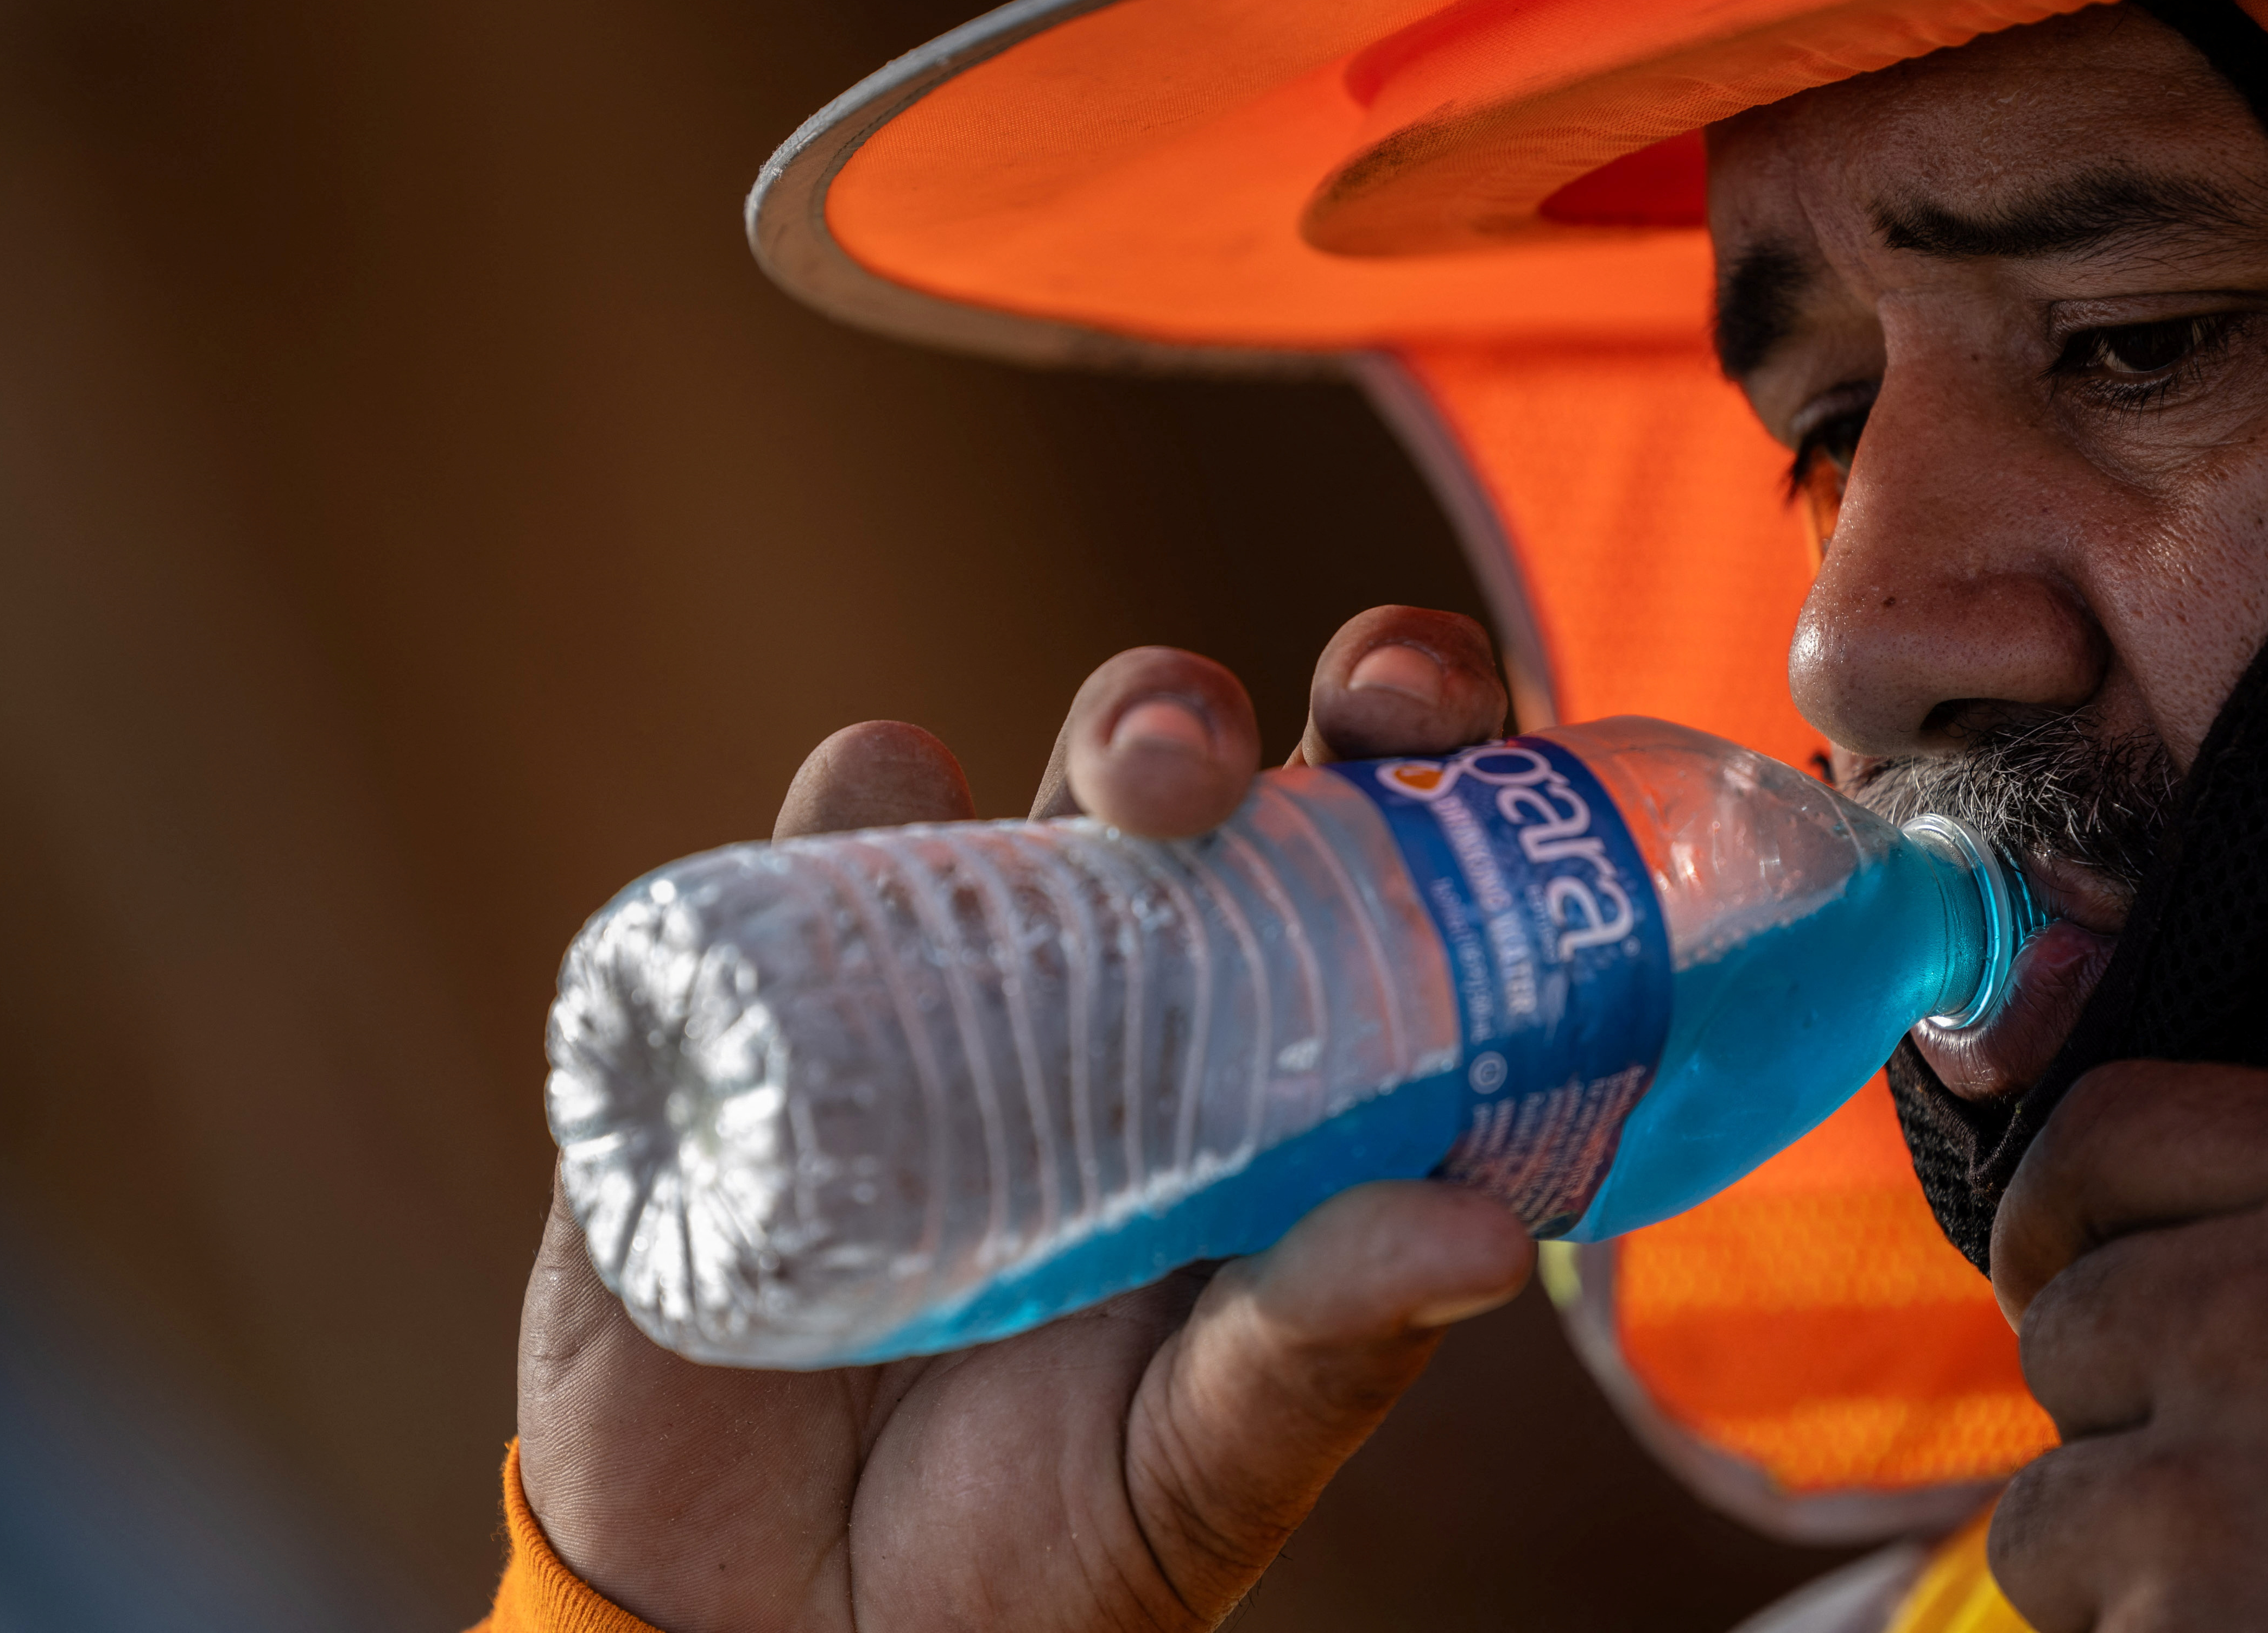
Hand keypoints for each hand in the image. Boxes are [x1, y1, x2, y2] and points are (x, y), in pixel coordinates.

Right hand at [516, 606, 1528, 1632]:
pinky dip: (856, 808)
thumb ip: (1322, 1352)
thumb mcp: (1200, 1465)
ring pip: (1021, 785)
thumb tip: (1492, 1234)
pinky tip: (883, 830)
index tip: (1442, 727)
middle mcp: (1111, 1005)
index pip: (1359, 872)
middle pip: (1188, 785)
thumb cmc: (1030, 1559)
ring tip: (1137, 793)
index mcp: (1256, 1089)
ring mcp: (942, 995)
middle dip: (1228, 718)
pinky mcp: (775, 1013)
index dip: (1415, 761)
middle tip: (1234, 772)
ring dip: (1094, 728)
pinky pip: (817, 854)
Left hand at [1987, 1060, 2267, 1630]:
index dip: (2062, 1211)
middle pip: (2068, 1330)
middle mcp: (2264, 1313)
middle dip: (2130, 1418)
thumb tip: (2128, 1242)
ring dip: (2133, 1566)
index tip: (2065, 1272)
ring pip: (2049, 1511)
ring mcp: (2205, 1490)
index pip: (2103, 1130)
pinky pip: (2090, 1631)